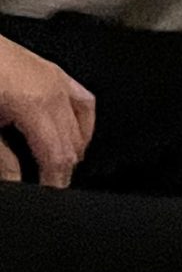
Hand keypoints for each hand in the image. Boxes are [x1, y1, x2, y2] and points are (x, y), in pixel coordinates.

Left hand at [0, 32, 95, 187]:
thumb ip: (2, 157)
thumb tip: (16, 180)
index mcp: (36, 104)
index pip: (59, 154)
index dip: (55, 182)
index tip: (48, 199)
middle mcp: (54, 89)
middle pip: (73, 141)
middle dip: (64, 170)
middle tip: (50, 190)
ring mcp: (56, 78)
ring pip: (82, 122)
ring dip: (74, 148)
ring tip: (60, 168)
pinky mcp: (52, 72)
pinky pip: (82, 99)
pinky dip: (83, 121)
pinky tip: (75, 133)